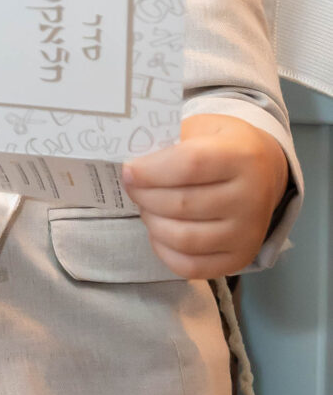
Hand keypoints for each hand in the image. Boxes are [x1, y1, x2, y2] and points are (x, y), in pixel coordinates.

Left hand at [123, 113, 289, 278]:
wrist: (266, 172)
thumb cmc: (224, 146)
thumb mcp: (203, 128)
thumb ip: (170, 141)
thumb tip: (131, 167)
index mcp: (242, 157)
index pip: (189, 165)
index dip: (150, 171)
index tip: (128, 170)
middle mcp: (251, 198)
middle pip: (182, 204)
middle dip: (144, 196)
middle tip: (132, 188)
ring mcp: (248, 233)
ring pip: (184, 238)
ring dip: (152, 223)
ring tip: (146, 207)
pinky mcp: (241, 258)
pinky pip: (191, 267)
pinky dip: (164, 250)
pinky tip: (159, 232)